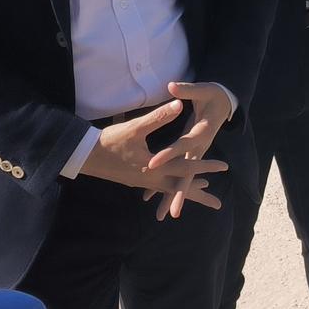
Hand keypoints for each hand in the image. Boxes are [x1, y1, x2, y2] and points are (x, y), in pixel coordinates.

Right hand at [78, 100, 228, 211]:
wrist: (85, 156)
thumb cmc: (110, 141)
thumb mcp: (136, 127)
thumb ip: (158, 117)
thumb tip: (179, 105)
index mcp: (155, 168)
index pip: (186, 168)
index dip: (205, 166)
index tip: (223, 168)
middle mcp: (152, 179)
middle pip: (181, 188)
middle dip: (199, 194)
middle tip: (218, 203)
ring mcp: (144, 181)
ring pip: (170, 189)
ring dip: (186, 191)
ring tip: (203, 192)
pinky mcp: (137, 179)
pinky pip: (160, 187)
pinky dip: (171, 188)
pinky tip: (174, 187)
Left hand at [144, 82, 235, 218]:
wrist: (226, 101)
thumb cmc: (214, 95)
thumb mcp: (203, 90)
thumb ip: (187, 90)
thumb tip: (171, 85)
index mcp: (202, 132)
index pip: (182, 145)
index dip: (168, 154)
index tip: (153, 163)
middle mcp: (200, 146)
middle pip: (188, 172)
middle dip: (180, 192)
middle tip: (172, 211)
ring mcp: (197, 152)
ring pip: (185, 178)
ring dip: (175, 195)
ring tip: (164, 215)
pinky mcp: (193, 153)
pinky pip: (182, 173)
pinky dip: (172, 185)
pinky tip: (156, 197)